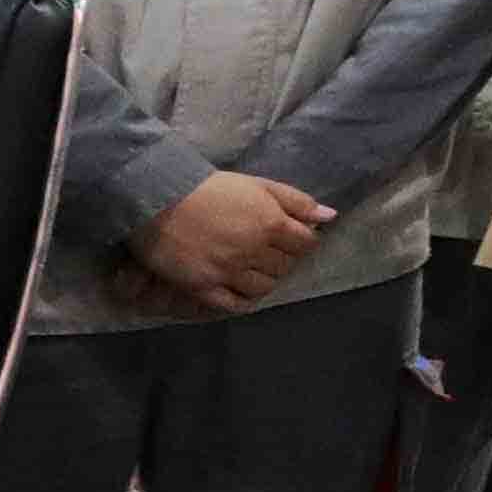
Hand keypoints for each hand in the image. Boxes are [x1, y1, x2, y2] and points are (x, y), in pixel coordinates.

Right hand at [135, 169, 328, 308]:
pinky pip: (236, 304)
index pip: (305, 244)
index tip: (290, 238)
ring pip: (264, 287)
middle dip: (283, 258)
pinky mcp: (204, 288)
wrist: (160, 200)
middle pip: (285, 266)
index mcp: (270, 224)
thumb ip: (297, 201)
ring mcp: (229, 272)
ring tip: (254, 269)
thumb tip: (331, 216)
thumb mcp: (259, 186)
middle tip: (269, 252)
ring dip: (265, 279)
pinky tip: (241, 289)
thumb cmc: (212, 189)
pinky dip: (245, 300)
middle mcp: (253, 251)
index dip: (302, 241)